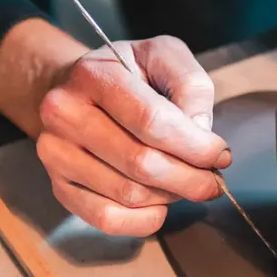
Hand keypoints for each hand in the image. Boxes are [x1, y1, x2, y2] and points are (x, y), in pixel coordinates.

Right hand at [35, 35, 230, 235]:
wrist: (74, 89)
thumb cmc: (127, 73)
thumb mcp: (164, 56)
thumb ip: (190, 85)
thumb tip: (200, 133)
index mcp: (94, 74)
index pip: (152, 121)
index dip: (195, 146)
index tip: (221, 155)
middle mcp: (64, 113)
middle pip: (141, 163)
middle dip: (190, 178)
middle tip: (213, 182)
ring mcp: (55, 153)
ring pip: (128, 194)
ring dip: (169, 196)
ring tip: (186, 183)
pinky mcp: (58, 185)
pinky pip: (106, 218)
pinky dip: (144, 220)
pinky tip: (161, 204)